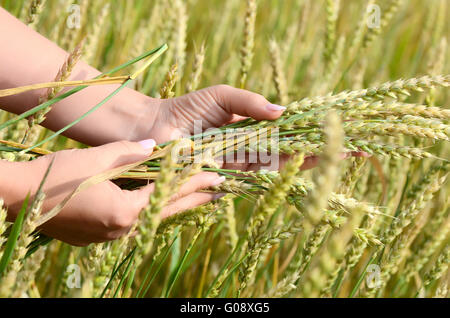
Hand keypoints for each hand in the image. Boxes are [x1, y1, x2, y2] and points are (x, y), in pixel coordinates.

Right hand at [1, 140, 224, 245]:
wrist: (16, 199)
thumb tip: (157, 146)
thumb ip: (130, 153)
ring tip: (197, 194)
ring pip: (153, 217)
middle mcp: (123, 229)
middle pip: (168, 210)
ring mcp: (111, 235)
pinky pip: (136, 221)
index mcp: (125, 211)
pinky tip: (158, 202)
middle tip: (220, 188)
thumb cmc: (55, 177)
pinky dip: (152, 209)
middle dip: (195, 198)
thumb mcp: (95, 159)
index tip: (219, 175)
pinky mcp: (99, 235)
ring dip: (176, 204)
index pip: (170, 193)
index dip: (195, 182)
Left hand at [141, 85, 366, 170]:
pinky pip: (256, 175)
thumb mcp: (223, 96)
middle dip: (322, 153)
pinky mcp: (226, 177)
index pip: (290, 133)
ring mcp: (240, 166)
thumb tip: (284, 112)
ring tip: (340, 158)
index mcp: (251, 131)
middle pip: (292, 153)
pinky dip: (279, 172)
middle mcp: (250, 151)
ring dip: (309, 163)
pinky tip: (304, 167)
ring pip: (280, 166)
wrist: (156, 127)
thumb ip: (250, 102)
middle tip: (356, 151)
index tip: (341, 130)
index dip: (314, 132)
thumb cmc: (186, 107)